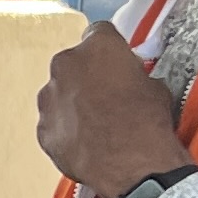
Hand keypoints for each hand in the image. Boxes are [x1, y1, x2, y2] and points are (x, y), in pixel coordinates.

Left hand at [36, 25, 195, 197]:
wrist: (132, 164)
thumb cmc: (148, 120)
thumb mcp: (155, 86)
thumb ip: (133, 74)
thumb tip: (129, 81)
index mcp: (97, 46)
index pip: (99, 33)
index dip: (109, 50)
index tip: (116, 64)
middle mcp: (66, 64)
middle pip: (73, 63)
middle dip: (86, 76)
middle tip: (105, 96)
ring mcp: (48, 97)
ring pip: (58, 93)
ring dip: (72, 103)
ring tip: (94, 125)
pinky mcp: (42, 129)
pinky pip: (53, 123)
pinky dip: (65, 130)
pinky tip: (84, 143)